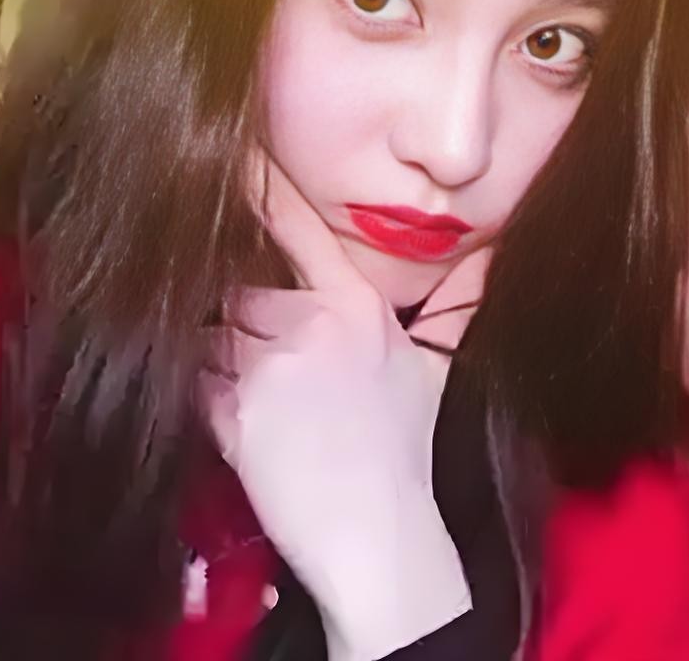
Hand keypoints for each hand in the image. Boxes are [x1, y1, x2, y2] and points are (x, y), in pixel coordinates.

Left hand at [200, 155, 485, 660]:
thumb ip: (456, 305)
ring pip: (210, 334)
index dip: (256, 186)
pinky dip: (206, 397)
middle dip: (237, 315)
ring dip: (216, 356)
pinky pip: (196, 384)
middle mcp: (310, 324)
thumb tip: (493, 254)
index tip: (227, 152)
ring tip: (258, 393)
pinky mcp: (233, 415)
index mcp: (357, 306)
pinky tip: (244, 424)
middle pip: (238, 288)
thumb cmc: (407, 451)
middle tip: (258, 348)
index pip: (294, 226)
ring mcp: (267, 369)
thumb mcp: (437, 369)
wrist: (381, 536)